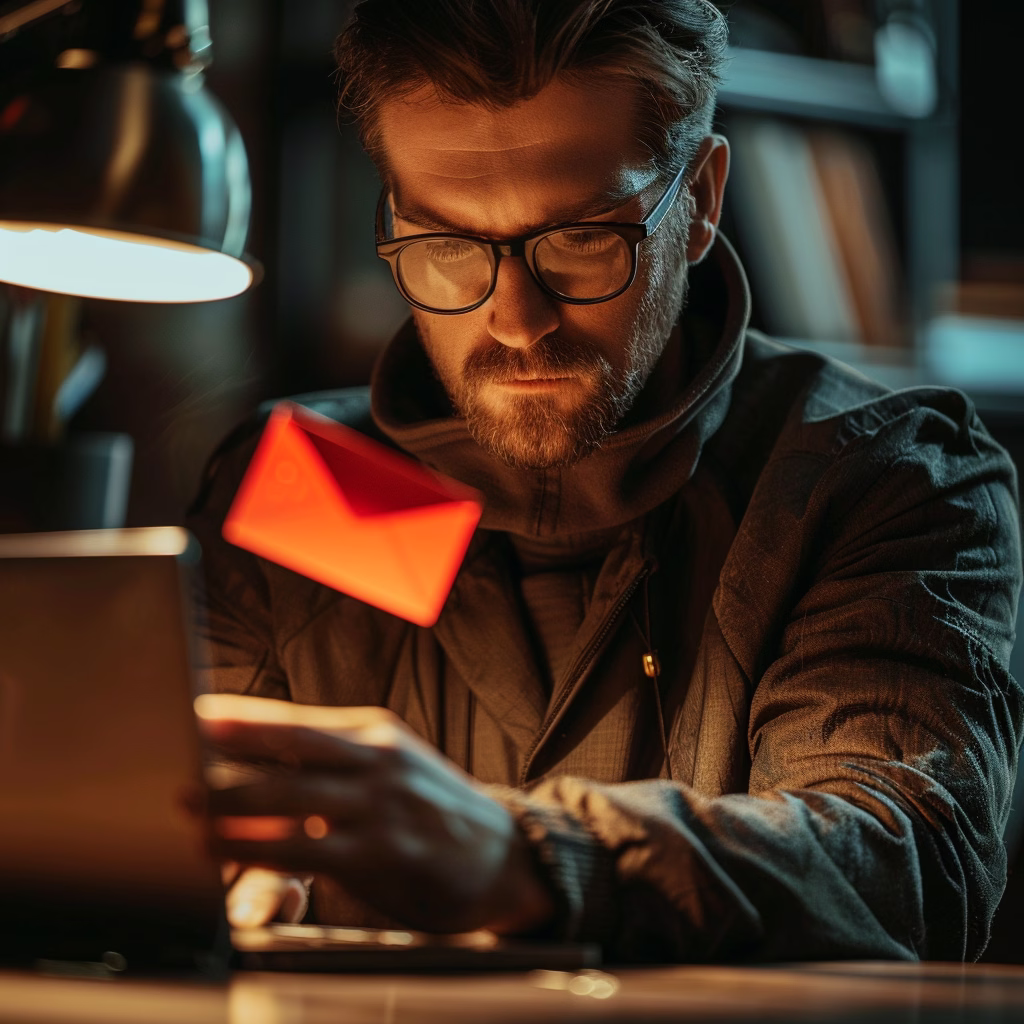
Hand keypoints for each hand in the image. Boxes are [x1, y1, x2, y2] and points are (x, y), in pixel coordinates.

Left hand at [195, 694, 553, 934]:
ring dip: (231, 799)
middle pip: (290, 746)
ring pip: (291, 796)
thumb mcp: (391, 765)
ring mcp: (380, 807)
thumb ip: (333, 762)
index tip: (194, 712)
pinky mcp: (379, 854)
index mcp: (375, 732)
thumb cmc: (432, 809)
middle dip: (229, 746)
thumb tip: (259, 761)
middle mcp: (377, 761)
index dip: (242, 716)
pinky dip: (256, 847)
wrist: (502, 854)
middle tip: (178, 747)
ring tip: (186, 799)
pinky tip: (224, 847)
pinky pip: (305, 849)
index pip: (296, 719)